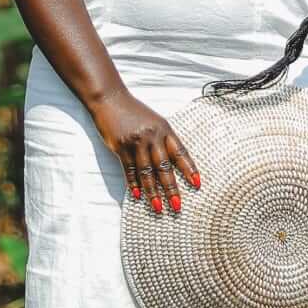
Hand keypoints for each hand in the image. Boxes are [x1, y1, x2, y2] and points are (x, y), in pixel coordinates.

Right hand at [87, 87, 200, 216]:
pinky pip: (129, 170)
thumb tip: (173, 164)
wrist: (110, 99)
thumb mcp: (154, 121)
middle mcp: (152, 136)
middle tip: (177, 206)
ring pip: (147, 172)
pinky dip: (134, 184)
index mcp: (164, 129)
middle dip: (171, 189)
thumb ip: (163, 139)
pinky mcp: (121, 147)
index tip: (197, 184)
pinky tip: (138, 196)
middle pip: (164, 167)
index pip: (180, 152)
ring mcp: (136, 142)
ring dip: (153, 192)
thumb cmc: (134, 112)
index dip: (189, 169)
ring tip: (158, 208)